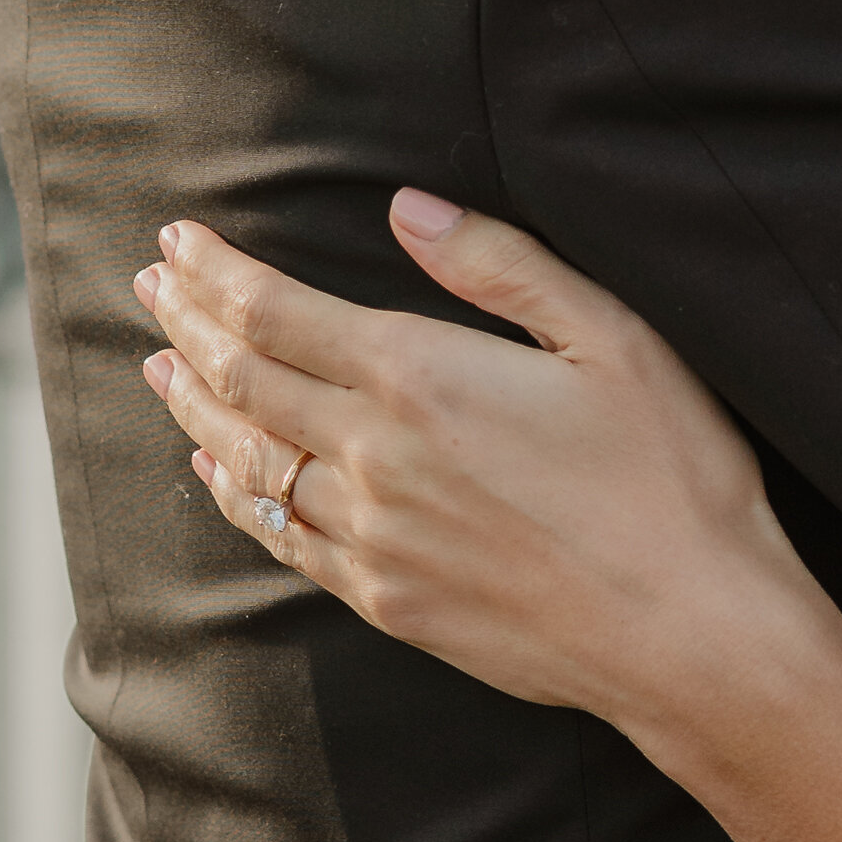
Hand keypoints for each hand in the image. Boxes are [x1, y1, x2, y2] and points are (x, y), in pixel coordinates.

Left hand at [136, 195, 810, 734]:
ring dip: (193, 403)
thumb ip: (500, 265)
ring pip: (247, 460)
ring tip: (160, 361)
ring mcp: (373, 539)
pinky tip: (214, 469)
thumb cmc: (671, 476)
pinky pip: (282, 537)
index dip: (218, 272)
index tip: (178, 239)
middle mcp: (374, 458)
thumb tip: (408, 207)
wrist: (691, 634)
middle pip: (245, 379)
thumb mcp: (612, 336)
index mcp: (422, 378)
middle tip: (150, 282)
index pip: (280, 312)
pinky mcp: (388, 601)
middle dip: (189, 322)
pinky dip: (232, 494)